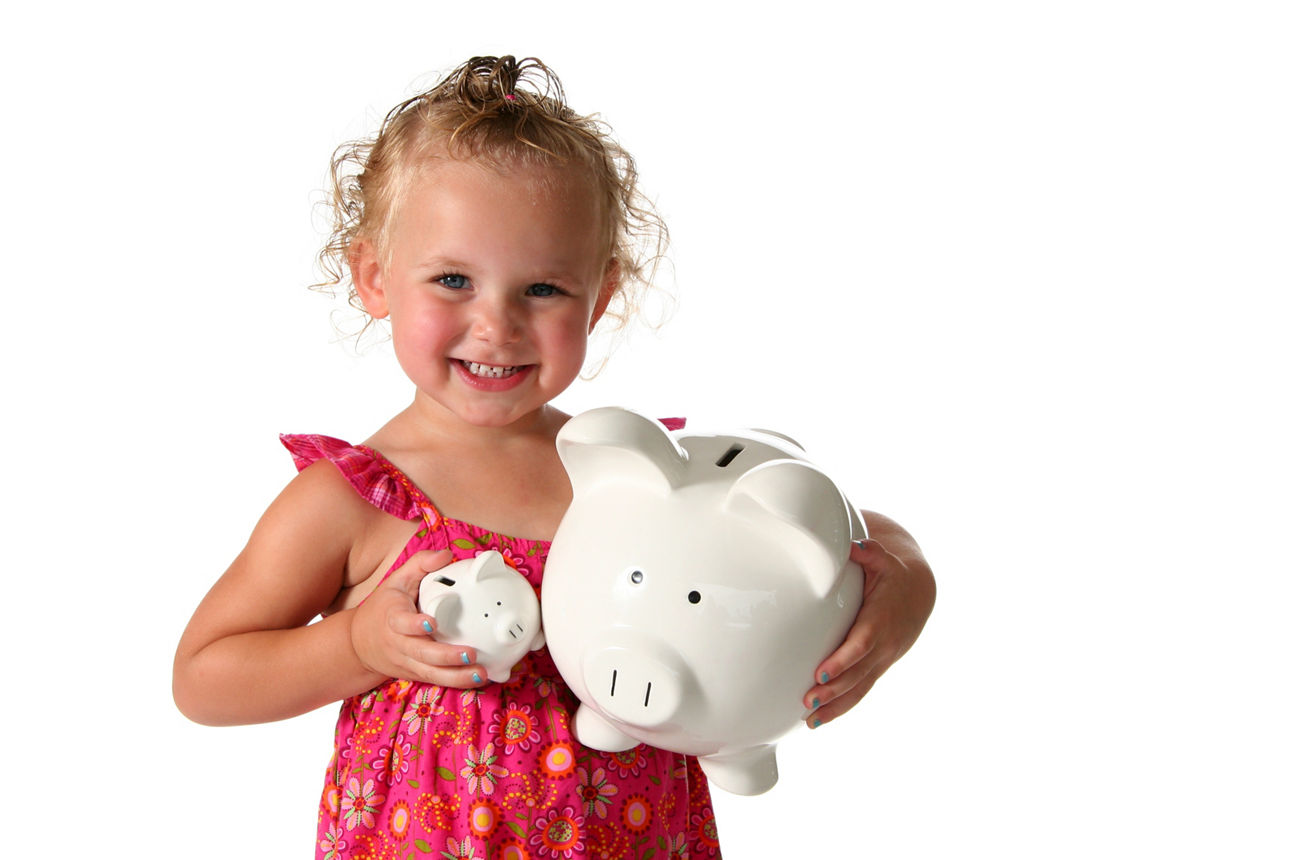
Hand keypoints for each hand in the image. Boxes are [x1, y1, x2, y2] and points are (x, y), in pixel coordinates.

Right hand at [349, 550, 488, 688]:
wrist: (358, 643)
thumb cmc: (385, 606)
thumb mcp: (397, 580)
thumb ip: (421, 563)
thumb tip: (446, 555)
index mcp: (393, 618)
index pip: (401, 623)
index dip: (415, 624)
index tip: (432, 622)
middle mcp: (398, 644)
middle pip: (421, 654)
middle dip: (446, 656)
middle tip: (471, 653)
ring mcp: (407, 662)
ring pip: (430, 673)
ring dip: (456, 676)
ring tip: (480, 674)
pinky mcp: (415, 674)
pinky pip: (435, 681)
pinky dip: (455, 682)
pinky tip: (478, 680)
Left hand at [804, 535, 935, 727]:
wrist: (918, 593)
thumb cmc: (893, 574)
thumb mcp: (884, 559)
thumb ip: (869, 553)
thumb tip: (854, 545)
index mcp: (881, 620)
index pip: (861, 645)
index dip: (843, 660)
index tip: (822, 671)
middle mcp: (883, 645)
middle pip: (858, 673)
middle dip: (834, 689)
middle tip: (808, 700)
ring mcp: (881, 660)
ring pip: (859, 688)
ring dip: (835, 706)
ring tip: (810, 720)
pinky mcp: (876, 667)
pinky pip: (860, 692)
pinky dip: (842, 707)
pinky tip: (819, 720)